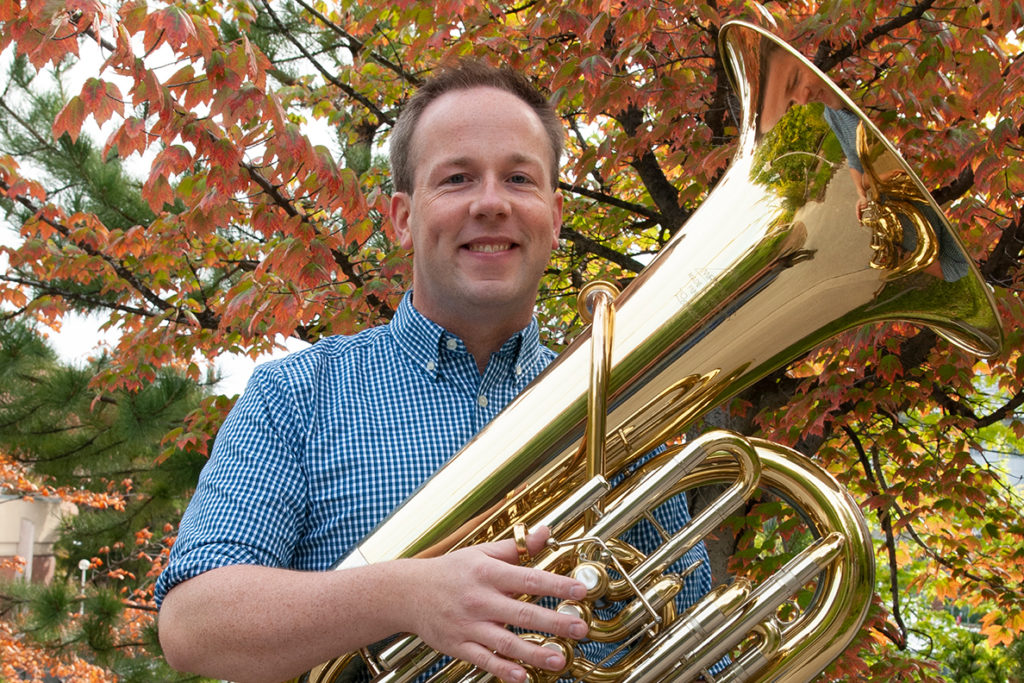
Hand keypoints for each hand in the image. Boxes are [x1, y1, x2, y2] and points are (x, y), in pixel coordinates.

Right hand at [403, 526, 587, 682]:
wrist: (408, 592)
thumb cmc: (451, 571)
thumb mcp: (481, 553)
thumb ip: (516, 547)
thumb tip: (545, 532)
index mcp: (487, 573)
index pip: (529, 578)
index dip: (557, 585)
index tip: (581, 591)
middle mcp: (479, 599)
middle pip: (522, 612)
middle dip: (555, 622)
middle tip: (581, 628)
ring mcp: (468, 625)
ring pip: (506, 641)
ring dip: (535, 652)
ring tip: (560, 659)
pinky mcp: (458, 645)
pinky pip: (484, 660)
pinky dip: (504, 670)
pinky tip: (523, 676)